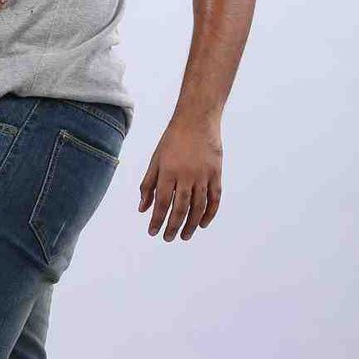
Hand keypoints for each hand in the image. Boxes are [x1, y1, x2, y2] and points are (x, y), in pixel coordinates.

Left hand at [137, 114, 221, 239]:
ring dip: (191, 224)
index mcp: (168, 171)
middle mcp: (186, 175)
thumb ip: (148, 184)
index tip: (153, 232)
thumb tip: (142, 208)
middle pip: (181, 208)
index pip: (162, 202)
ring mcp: (203, 175)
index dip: (157, 220)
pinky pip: (214, 198)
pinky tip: (203, 224)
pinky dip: (210, 213)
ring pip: (199, 207)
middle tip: (168, 238)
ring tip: (184, 236)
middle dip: (173, 226)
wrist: (197, 120)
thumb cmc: (172, 140)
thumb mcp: (155, 160)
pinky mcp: (216, 173)